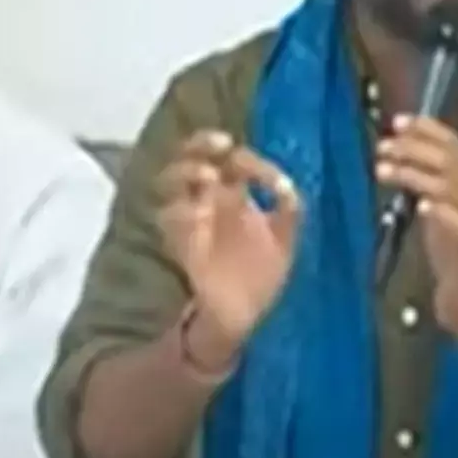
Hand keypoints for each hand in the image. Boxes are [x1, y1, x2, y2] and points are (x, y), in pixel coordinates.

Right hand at [157, 130, 301, 365]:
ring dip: (187, 171)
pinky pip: (169, 219)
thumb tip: (283, 183)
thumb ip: (288, 208)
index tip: (252, 164)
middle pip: (191, 155)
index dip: (238, 153)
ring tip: (210, 176)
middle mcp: (207, 199)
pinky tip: (200, 213)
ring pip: (171, 180)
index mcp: (234, 193)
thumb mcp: (285, 238)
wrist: (242, 315)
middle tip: (221, 145)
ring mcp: (190, 219)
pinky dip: (182, 211)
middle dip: (201, 143)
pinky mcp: (180, 243)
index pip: (228, 157)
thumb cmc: (262, 273)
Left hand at [375, 114, 457, 334]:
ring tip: (381, 169)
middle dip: (413, 148)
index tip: (397, 121)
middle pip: (449, 160)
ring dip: (413, 174)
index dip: (427, 129)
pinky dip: (439, 211)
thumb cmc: (454, 253)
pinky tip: (419, 206)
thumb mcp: (443, 209)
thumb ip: (431, 182)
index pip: (456, 145)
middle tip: (383, 146)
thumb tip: (399, 150)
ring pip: (448, 186)